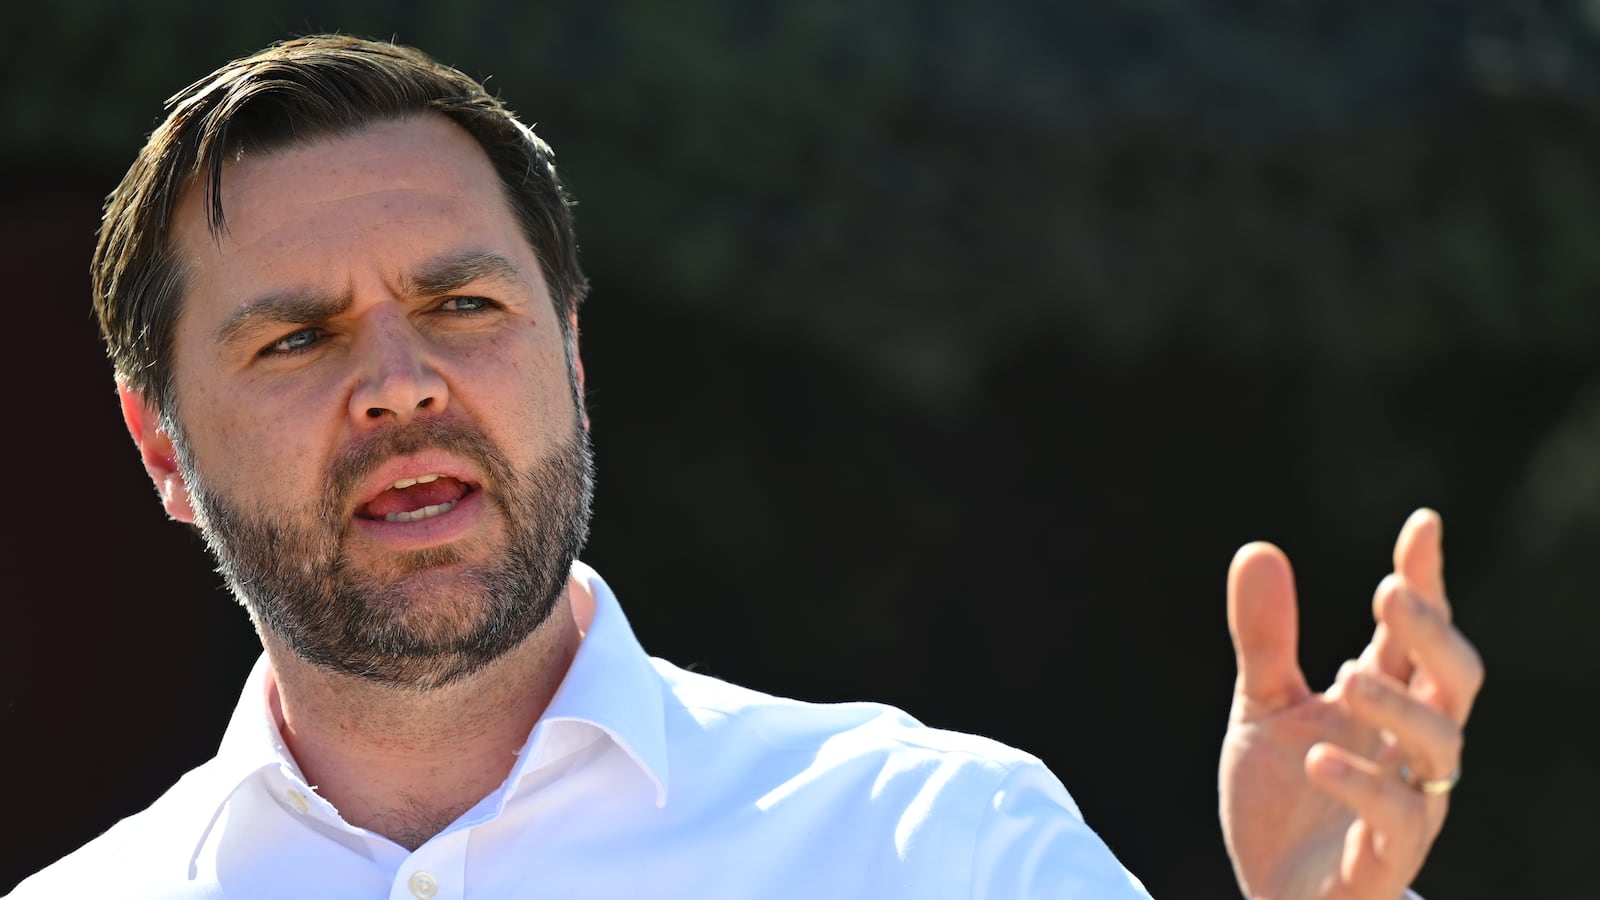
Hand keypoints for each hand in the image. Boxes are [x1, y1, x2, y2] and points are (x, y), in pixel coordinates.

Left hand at [1219, 509, 1483, 898]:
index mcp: (1383, 702)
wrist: (1271, 892)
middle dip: (1432, 633)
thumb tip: (1258, 548)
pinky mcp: (1385, 855)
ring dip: (1399, 703)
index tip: (1422, 525)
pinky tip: (1318, 755)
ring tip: (1348, 674)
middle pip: (1455, 679)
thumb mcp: (1260, 708)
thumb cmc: (1283, 798)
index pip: (1415, 634)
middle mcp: (1407, 746)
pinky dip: (1363, 782)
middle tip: (1391, 591)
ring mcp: (1406, 800)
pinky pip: (1395, 819)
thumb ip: (1264, 639)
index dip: (1425, 581)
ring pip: (1441, 744)